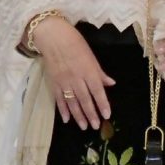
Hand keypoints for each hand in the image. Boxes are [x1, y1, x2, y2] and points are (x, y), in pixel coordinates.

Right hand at [32, 17, 113, 131]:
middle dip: (91, 114)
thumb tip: (111, 83)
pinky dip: (63, 110)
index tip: (106, 115)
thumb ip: (100, 72)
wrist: (53, 38)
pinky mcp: (54, 83)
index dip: (103, 104)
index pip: (97, 91)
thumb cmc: (75, 44)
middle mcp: (77, 79)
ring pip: (73, 102)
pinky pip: (59, 99)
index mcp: (88, 71)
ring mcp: (64, 82)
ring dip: (79, 116)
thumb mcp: (91, 56)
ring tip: (84, 126)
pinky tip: (67, 119)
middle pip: (85, 100)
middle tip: (95, 126)